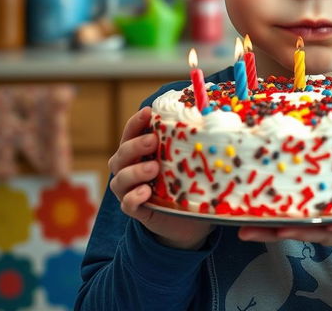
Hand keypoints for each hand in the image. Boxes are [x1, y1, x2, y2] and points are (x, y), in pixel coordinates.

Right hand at [108, 107, 212, 249]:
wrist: (185, 219)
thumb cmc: (183, 180)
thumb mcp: (184, 158)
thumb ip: (187, 141)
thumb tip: (211, 114)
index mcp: (139, 152)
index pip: (131, 133)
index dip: (136, 122)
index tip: (148, 111)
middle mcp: (129, 168)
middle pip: (122, 154)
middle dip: (136, 145)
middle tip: (153, 141)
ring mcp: (129, 190)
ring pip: (120, 179)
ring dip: (135, 171)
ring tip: (154, 168)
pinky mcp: (136, 210)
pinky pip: (127, 204)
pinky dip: (134, 197)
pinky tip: (145, 193)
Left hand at [238, 139, 331, 253]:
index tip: (320, 221)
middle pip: (318, 231)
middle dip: (290, 230)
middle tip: (262, 225)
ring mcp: (331, 228)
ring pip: (299, 230)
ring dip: (271, 229)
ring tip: (243, 226)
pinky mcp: (317, 222)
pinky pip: (291, 224)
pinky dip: (268, 223)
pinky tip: (244, 220)